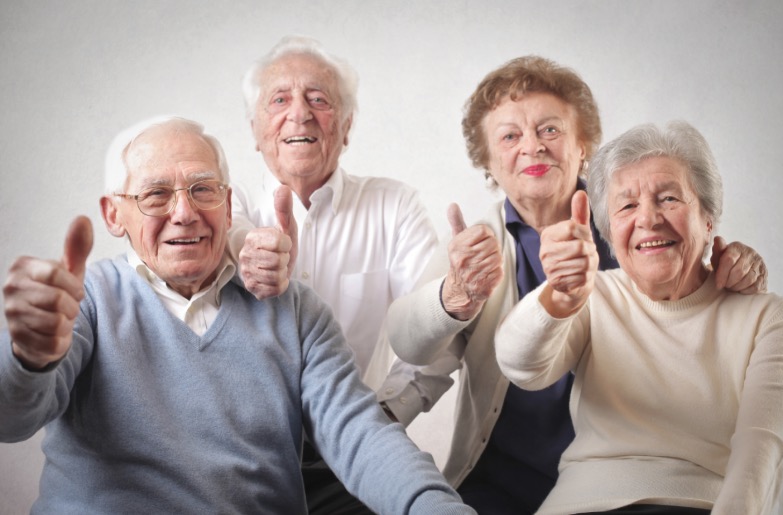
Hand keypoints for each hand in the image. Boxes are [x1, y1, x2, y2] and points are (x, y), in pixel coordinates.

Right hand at [3, 216, 93, 369]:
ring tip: (59, 318)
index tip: (76, 291)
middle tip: (67, 307)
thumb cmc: (57, 292)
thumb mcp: (70, 269)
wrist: (43, 326)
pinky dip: (60, 339)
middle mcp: (10, 288)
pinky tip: (52, 333)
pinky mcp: (17, 338)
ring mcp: (11, 313)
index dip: (74, 285)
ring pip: (56, 322)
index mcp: (22, 267)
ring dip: (66, 323)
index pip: (55, 273)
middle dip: (72, 306)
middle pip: (57, 299)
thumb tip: (83, 219)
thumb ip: (77, 247)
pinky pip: (53, 341)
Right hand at [239, 186, 298, 298]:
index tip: (283, 244)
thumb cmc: (283, 246)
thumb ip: (284, 209)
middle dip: (285, 260)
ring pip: (277, 276)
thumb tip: (283, 187)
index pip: (280, 242)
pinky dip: (281, 285)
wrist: (280, 267)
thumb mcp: (286, 227)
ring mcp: (246, 272)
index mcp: (252, 237)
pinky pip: (275, 289)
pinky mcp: (252, 288)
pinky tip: (275, 278)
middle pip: (278, 261)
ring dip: (283, 272)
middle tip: (280, 257)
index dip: (287, 244)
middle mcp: (245, 254)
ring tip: (278, 268)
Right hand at [441, 203, 502, 320]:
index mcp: (457, 246)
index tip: (481, 241)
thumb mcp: (457, 242)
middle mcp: (463, 260)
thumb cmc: (462, 261)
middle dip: (492, 248)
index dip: (486, 234)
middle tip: (485, 254)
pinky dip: (497, 271)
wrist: (460, 290)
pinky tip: (488, 273)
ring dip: (495, 259)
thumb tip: (452, 205)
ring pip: (498, 257)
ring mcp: (473, 274)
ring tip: (487, 263)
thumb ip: (457, 223)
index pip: (483, 231)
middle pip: (493, 243)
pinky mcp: (483, 285)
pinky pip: (500, 271)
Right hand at [539, 190, 597, 316]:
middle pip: (580, 247)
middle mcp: (545, 251)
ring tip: (583, 264)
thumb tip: (581, 192)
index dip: (585, 233)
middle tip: (586, 253)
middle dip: (590, 251)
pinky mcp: (556, 282)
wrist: (570, 281)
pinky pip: (582, 277)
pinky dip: (586, 277)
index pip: (572, 227)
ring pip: (584, 263)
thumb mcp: (579, 232)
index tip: (584, 237)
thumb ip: (579, 213)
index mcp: (548, 235)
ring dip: (590, 265)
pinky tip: (580, 275)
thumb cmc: (576, 252)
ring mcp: (549, 268)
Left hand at [710, 236, 767, 293]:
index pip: (729, 260)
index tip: (718, 284)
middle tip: (725, 285)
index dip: (722, 274)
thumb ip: (717, 250)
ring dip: (737, 287)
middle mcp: (750, 253)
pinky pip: (755, 286)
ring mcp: (759, 263)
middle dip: (729, 282)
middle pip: (738, 272)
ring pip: (748, 280)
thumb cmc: (726, 264)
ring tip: (731, 287)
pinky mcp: (764, 274)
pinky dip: (745, 290)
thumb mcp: (718, 257)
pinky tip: (740, 289)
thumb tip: (717, 239)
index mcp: (737, 247)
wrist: (742, 270)